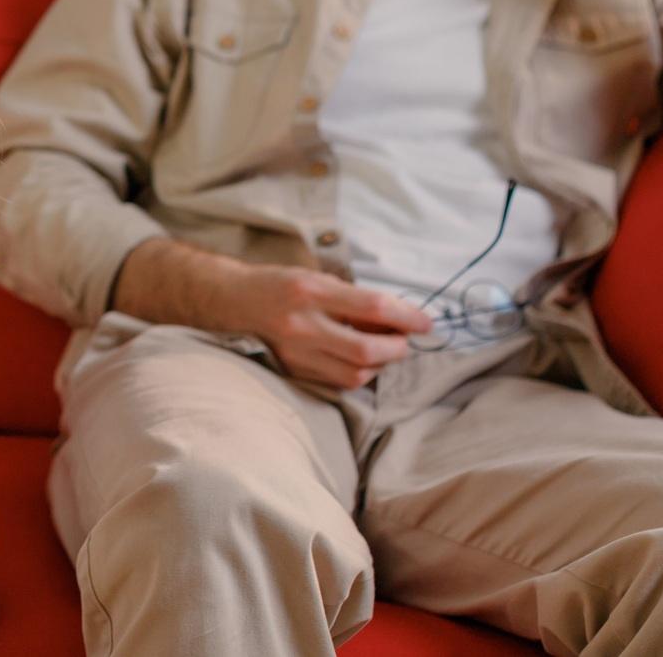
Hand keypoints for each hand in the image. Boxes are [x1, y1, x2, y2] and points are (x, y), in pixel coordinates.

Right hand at [222, 262, 432, 389]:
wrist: (235, 302)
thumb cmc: (282, 285)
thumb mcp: (318, 279)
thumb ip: (354, 300)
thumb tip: (398, 320)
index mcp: (310, 291)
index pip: (372, 307)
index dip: (406, 316)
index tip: (426, 323)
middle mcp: (302, 324)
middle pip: (366, 349)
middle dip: (396, 348)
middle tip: (404, 341)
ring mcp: (296, 352)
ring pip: (355, 374)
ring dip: (379, 365)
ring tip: (382, 350)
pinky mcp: (292, 371)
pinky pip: (338, 382)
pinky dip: (357, 373)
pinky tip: (358, 361)